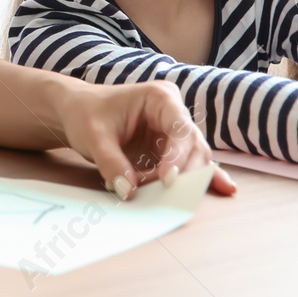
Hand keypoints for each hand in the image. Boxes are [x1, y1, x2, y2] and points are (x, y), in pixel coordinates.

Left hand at [51, 79, 234, 197]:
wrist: (75, 112)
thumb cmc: (85, 113)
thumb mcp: (93, 136)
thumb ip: (111, 163)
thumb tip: (129, 190)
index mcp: (159, 98)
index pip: (180, 128)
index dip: (179, 155)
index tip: (168, 179)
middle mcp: (173, 113)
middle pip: (194, 146)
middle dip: (184, 172)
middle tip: (168, 195)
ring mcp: (173, 133)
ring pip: (194, 159)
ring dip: (182, 181)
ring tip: (165, 198)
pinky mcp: (169, 151)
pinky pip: (186, 167)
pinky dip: (195, 180)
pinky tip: (222, 190)